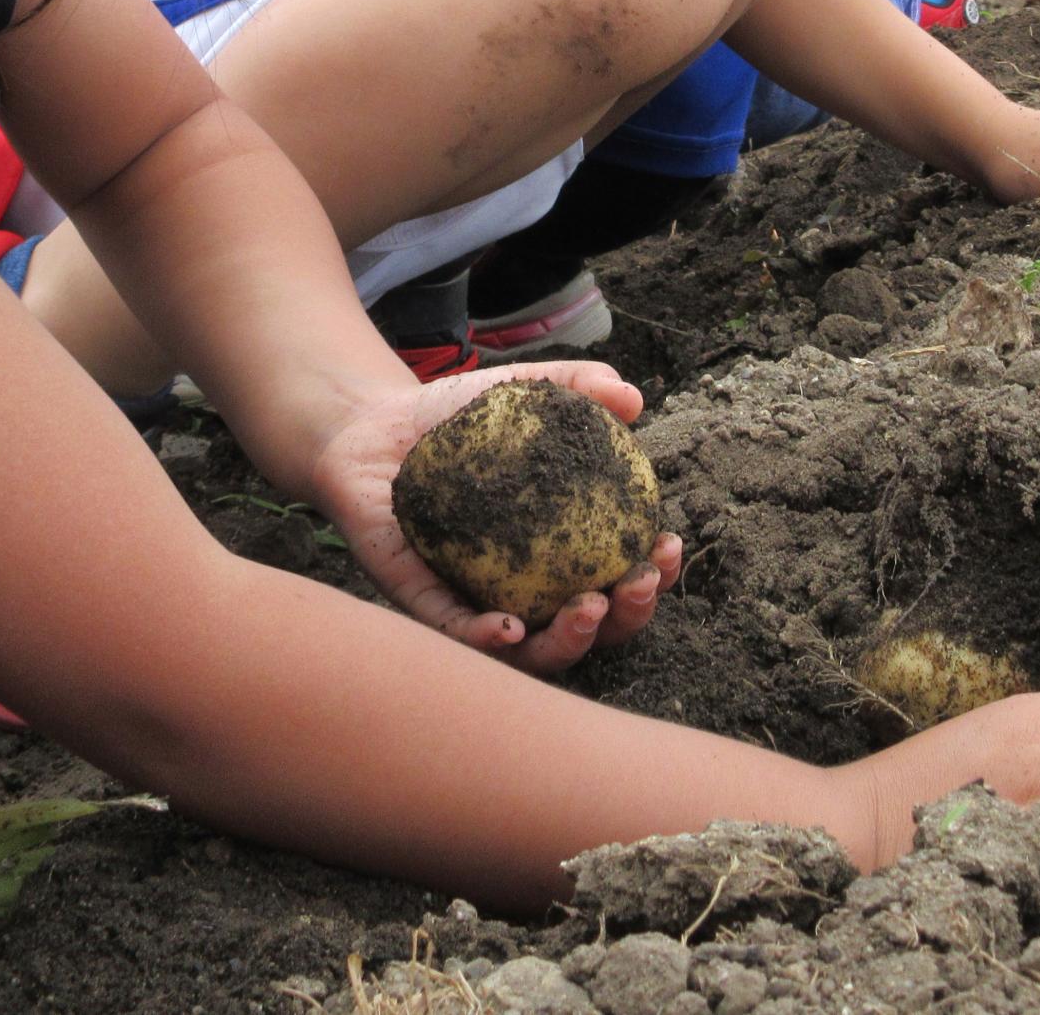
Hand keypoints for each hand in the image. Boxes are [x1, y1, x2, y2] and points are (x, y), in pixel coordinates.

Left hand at [306, 363, 683, 676]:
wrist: (371, 428)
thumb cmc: (455, 418)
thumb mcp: (521, 394)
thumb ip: (576, 387)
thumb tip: (633, 396)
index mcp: (562, 550)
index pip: (622, 576)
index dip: (656, 575)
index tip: (668, 544)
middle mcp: (528, 589)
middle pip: (594, 627)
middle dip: (628, 618)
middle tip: (636, 583)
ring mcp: (478, 605)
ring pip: (533, 651)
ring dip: (570, 642)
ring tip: (589, 608)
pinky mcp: (424, 610)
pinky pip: (458, 639)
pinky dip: (487, 642)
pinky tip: (507, 629)